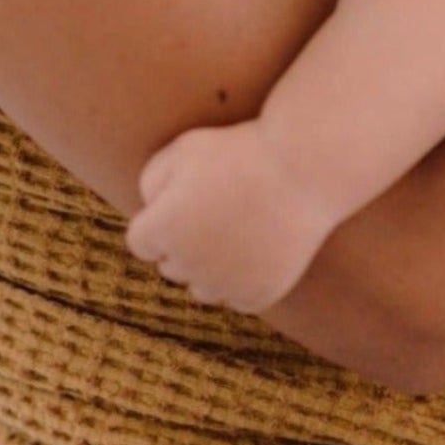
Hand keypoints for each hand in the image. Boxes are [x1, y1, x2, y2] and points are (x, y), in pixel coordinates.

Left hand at [125, 119, 335, 314]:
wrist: (303, 167)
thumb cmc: (240, 151)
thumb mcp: (185, 147)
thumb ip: (153, 180)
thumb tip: (150, 209)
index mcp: (163, 230)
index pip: (140, 242)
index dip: (158, 218)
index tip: (183, 199)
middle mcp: (189, 267)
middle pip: (171, 265)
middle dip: (183, 242)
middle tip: (215, 208)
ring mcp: (226, 285)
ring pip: (203, 287)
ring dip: (210, 265)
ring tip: (235, 228)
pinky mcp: (260, 295)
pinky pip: (238, 297)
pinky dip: (243, 279)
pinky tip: (256, 247)